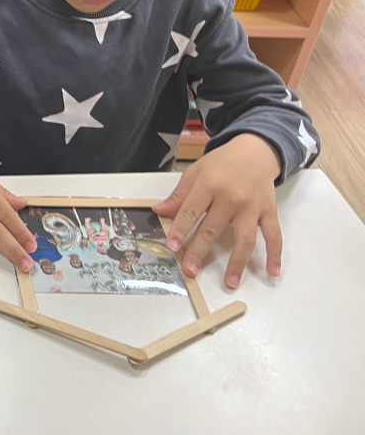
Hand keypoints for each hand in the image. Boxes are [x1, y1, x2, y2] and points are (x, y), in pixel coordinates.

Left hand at [153, 133, 282, 288]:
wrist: (255, 151)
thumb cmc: (222, 162)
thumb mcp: (195, 172)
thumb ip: (179, 195)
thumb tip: (159, 211)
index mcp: (209, 184)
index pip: (191, 211)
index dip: (180, 230)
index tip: (172, 246)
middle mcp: (231, 197)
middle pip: (213, 229)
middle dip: (200, 251)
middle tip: (190, 271)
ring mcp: (252, 206)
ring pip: (245, 238)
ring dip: (237, 263)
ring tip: (230, 283)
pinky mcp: (268, 212)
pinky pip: (274, 236)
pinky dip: (275, 255)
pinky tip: (272, 272)